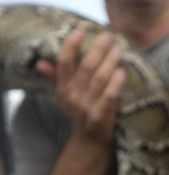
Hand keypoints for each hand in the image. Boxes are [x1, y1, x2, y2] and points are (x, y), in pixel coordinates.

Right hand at [36, 28, 125, 144]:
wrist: (89, 144)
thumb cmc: (80, 115)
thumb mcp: (65, 98)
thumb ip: (55, 79)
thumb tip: (41, 63)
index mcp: (63, 89)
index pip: (64, 62)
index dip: (71, 44)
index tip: (81, 30)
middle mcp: (73, 97)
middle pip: (86, 67)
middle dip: (98, 49)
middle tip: (109, 36)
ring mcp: (86, 108)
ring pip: (99, 80)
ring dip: (110, 62)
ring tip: (119, 50)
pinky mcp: (100, 118)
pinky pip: (108, 97)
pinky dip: (115, 84)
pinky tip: (122, 72)